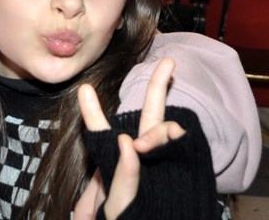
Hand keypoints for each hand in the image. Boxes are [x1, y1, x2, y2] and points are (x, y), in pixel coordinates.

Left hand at [75, 58, 184, 218]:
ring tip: (141, 146)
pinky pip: (182, 143)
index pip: (103, 134)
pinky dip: (174, 136)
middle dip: (158, 85)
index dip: (93, 113)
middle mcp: (143, 156)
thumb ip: (120, 177)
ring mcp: (165, 161)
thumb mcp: (116, 207)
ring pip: (163, 128)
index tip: (83, 90)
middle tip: (168, 62)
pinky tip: (171, 137)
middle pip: (149, 115)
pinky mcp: (184, 168)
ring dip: (155, 131)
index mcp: (119, 164)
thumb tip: (127, 142)